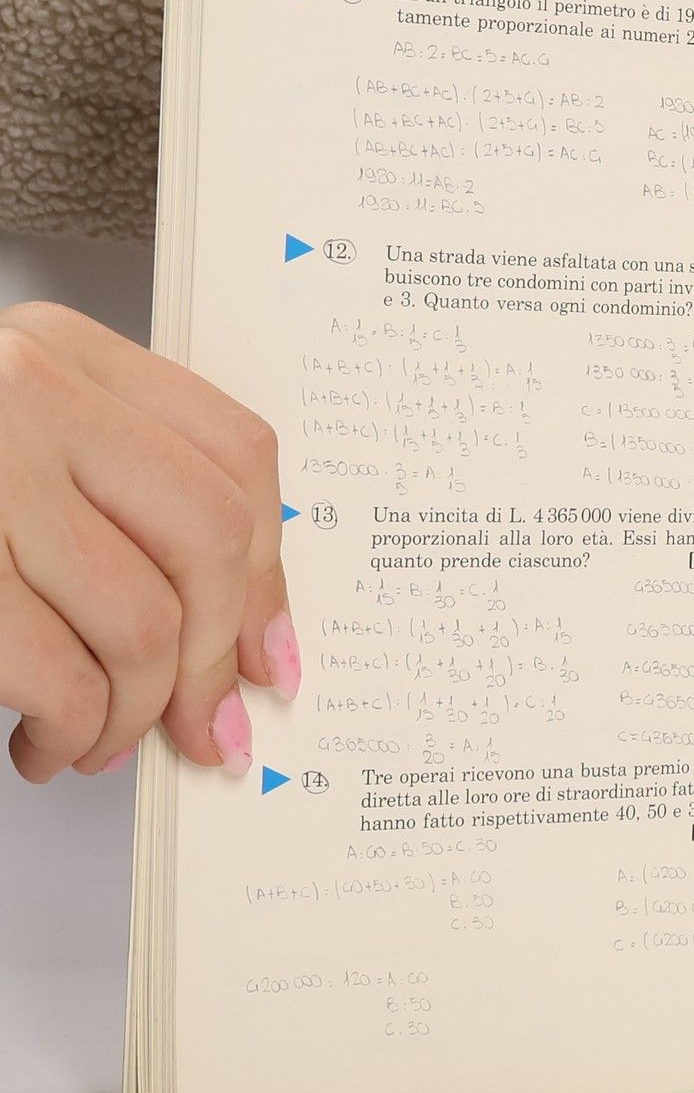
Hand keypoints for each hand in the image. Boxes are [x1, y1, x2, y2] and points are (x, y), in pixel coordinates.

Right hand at [0, 302, 297, 782]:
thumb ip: (113, 492)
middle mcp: (28, 391)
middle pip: (208, 538)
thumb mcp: (17, 443)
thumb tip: (237, 629)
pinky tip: (45, 738)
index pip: (235, 453)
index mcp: (64, 352)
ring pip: (141, 617)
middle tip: (201, 727)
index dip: (269, 571)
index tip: (270, 655)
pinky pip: (58, 667)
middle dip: (217, 658)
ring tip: (95, 739)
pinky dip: (70, 725)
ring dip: (133, 711)